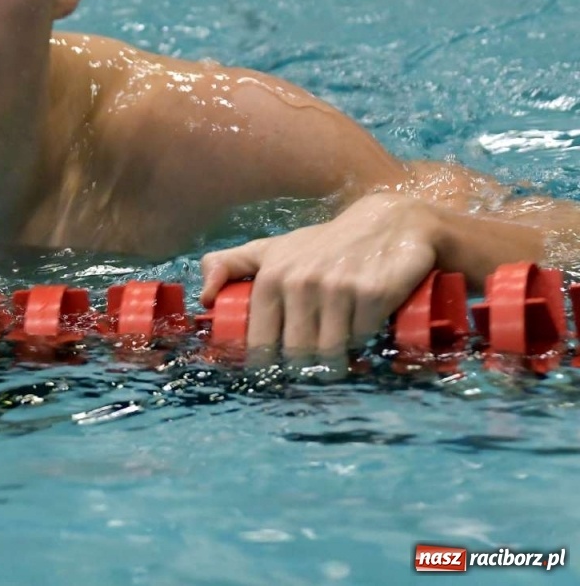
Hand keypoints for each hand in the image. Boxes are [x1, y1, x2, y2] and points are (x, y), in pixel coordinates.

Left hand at [199, 193, 442, 356]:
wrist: (389, 221)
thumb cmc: (323, 244)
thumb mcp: (272, 249)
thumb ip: (229, 266)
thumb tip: (205, 299)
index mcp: (271, 277)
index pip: (261, 339)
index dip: (266, 364)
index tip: (274, 373)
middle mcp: (301, 282)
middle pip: (297, 353)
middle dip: (305, 368)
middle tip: (312, 368)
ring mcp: (339, 288)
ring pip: (330, 352)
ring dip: (335, 361)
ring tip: (337, 358)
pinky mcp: (374, 293)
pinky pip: (363, 337)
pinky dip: (363, 341)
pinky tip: (363, 331)